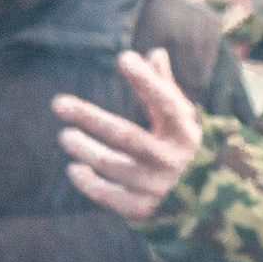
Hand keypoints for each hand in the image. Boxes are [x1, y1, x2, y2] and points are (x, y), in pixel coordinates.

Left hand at [54, 48, 201, 219]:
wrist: (204, 205)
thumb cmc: (183, 149)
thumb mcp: (180, 121)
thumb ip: (165, 88)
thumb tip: (154, 53)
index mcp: (185, 133)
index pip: (166, 103)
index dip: (146, 81)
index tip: (123, 57)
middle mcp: (173, 160)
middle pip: (126, 136)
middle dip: (90, 118)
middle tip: (58, 103)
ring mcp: (157, 186)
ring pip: (111, 165)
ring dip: (83, 148)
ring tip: (66, 136)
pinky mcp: (143, 208)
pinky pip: (107, 195)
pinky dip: (87, 182)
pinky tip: (75, 168)